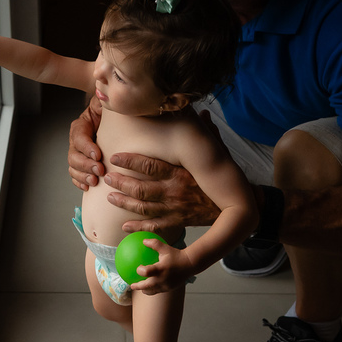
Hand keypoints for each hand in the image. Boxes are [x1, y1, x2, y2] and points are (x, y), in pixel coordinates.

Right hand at [67, 97, 103, 190]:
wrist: (110, 120)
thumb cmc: (108, 112)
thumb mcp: (105, 104)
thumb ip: (103, 103)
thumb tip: (105, 100)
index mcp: (81, 125)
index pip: (79, 137)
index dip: (86, 147)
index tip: (98, 155)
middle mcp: (76, 140)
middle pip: (73, 155)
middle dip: (86, 165)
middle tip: (100, 170)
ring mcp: (78, 153)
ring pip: (73, 167)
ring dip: (83, 176)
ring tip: (94, 181)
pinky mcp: (82, 164)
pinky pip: (75, 175)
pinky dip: (79, 182)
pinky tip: (88, 187)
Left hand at [104, 111, 227, 232]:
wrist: (233, 208)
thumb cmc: (220, 179)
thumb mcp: (216, 155)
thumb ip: (207, 136)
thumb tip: (204, 114)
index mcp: (181, 174)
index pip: (151, 166)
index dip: (130, 162)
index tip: (115, 157)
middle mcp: (175, 192)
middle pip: (142, 188)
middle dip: (121, 183)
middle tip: (107, 177)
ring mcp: (174, 209)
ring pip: (143, 208)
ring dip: (124, 203)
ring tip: (109, 196)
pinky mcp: (176, 222)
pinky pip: (154, 226)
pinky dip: (138, 227)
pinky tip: (124, 225)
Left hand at [130, 240, 196, 295]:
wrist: (190, 264)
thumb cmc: (176, 255)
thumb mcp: (165, 248)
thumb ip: (154, 244)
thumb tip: (143, 241)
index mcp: (161, 269)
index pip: (147, 272)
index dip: (140, 271)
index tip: (137, 268)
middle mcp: (163, 279)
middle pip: (147, 286)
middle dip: (138, 286)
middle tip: (132, 285)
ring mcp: (166, 285)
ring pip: (153, 291)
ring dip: (146, 290)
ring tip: (141, 288)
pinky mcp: (170, 288)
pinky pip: (159, 290)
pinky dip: (153, 289)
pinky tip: (151, 286)